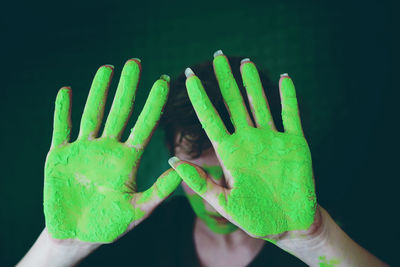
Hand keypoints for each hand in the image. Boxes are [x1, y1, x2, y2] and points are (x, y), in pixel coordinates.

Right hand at [44, 59, 180, 243]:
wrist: (76, 236)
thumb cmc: (109, 225)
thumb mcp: (138, 210)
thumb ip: (160, 191)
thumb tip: (182, 168)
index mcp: (128, 160)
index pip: (144, 126)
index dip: (154, 104)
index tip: (164, 81)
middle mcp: (108, 149)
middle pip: (120, 112)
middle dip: (127, 88)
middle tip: (136, 62)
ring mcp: (84, 149)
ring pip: (92, 113)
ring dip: (98, 91)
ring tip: (107, 67)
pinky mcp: (59, 155)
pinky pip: (61, 128)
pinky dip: (62, 110)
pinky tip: (67, 90)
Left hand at [169, 51, 316, 241]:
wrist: (289, 224)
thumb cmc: (255, 218)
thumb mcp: (224, 203)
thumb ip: (201, 183)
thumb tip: (172, 161)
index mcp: (230, 153)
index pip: (210, 118)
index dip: (200, 97)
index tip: (188, 76)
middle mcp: (248, 141)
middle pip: (234, 104)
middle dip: (225, 80)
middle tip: (218, 56)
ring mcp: (272, 140)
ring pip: (260, 103)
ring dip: (253, 82)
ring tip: (244, 62)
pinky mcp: (295, 143)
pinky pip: (291, 114)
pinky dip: (288, 97)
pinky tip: (284, 78)